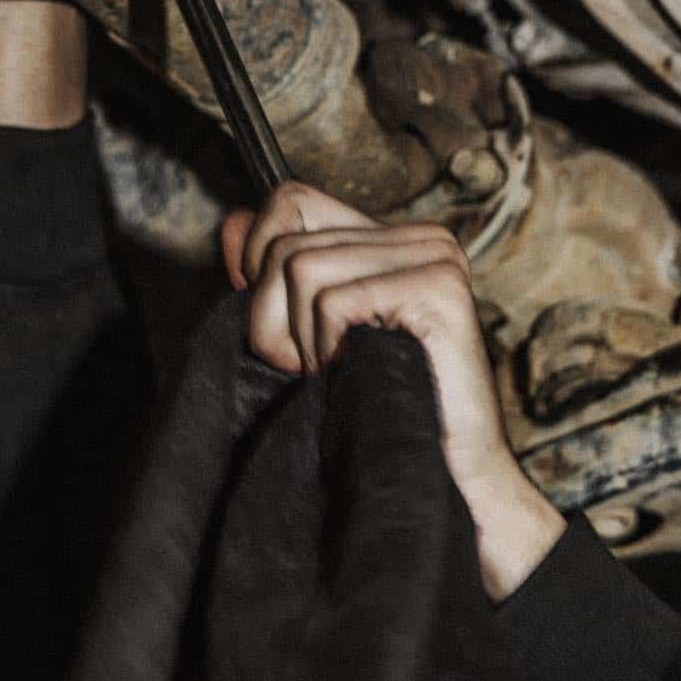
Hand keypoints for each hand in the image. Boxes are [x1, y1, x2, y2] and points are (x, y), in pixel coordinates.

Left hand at [222, 181, 564, 600]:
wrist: (450, 478)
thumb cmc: (378, 411)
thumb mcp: (307, 333)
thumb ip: (271, 275)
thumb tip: (230, 221)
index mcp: (393, 236)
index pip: (292, 201)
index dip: (259, 257)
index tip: (279, 326)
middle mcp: (420, 235)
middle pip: (287, 243)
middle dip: (273, 319)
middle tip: (310, 370)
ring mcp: (435, 257)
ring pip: (301, 268)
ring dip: (300, 341)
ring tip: (336, 376)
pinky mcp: (439, 288)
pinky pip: (333, 301)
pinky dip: (327, 350)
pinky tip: (356, 376)